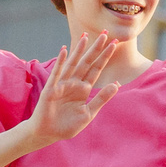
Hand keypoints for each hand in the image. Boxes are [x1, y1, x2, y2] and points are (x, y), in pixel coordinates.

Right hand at [28, 31, 121, 146]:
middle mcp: (74, 83)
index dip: (105, 57)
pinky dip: (61, 62)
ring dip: (79, 50)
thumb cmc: (67, 125)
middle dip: (95, 49)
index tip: (114, 44)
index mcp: (84, 89)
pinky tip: (65, 51)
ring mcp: (62, 84)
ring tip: (86, 36)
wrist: (48, 134)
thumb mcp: (88, 113)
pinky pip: (57, 73)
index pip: (97, 69)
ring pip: (73, 64)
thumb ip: (101, 98)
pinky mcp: (51, 89)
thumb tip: (117, 84)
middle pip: (87, 62)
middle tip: (105, 33)